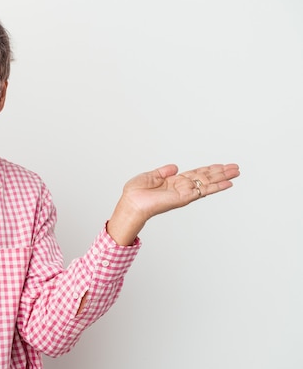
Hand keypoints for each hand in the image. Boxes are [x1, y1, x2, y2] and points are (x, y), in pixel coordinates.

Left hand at [107, 163, 239, 244]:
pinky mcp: (185, 197)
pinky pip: (203, 191)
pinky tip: (227, 183)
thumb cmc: (135, 193)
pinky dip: (216, 187)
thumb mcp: (149, 176)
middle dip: (221, 172)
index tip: (220, 165)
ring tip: (237, 172)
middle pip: (206, 177)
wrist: (131, 204)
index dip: (208, 169)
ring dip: (223, 177)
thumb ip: (163, 171)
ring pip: (208, 183)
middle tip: (235, 167)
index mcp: (173, 182)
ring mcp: (185, 193)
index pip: (195, 174)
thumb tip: (175, 166)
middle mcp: (182, 187)